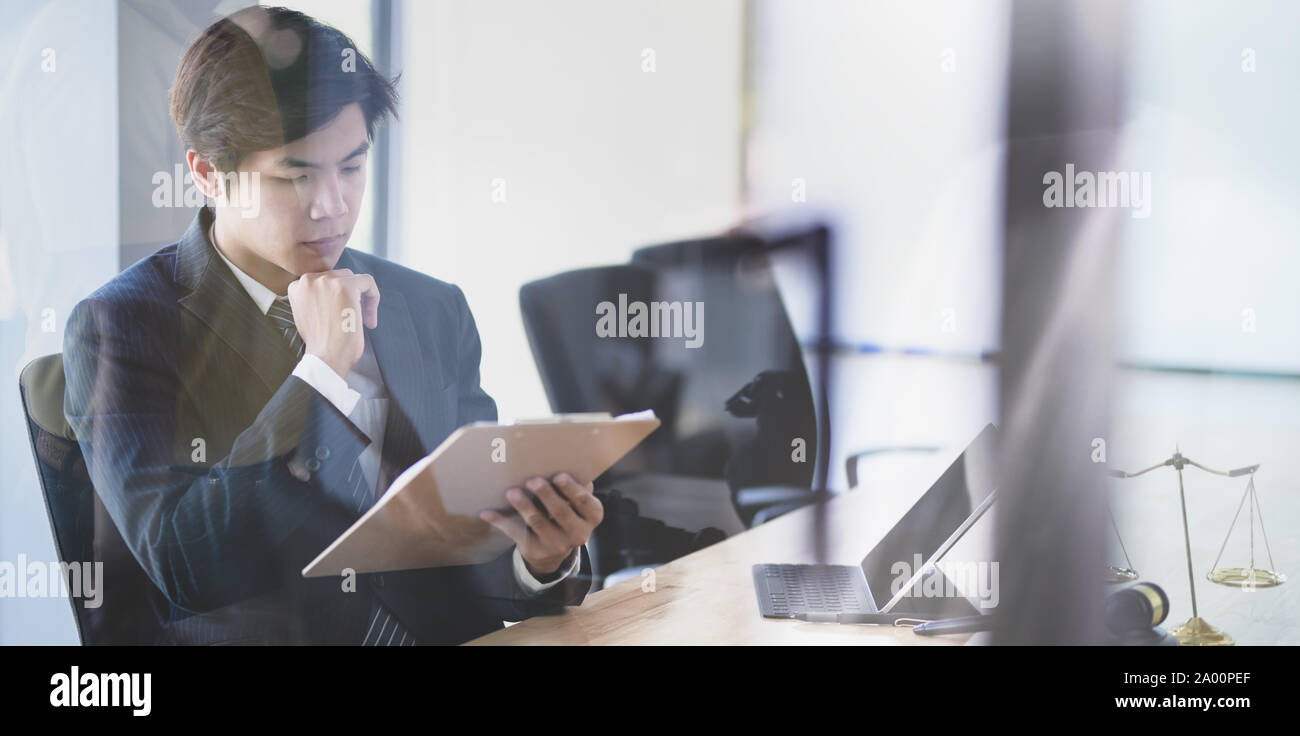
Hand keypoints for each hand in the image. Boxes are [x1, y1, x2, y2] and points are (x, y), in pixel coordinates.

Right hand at [286, 268, 379, 376]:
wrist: (325, 358)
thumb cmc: (319, 344)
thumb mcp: (307, 315)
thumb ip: (315, 299)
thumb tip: (333, 294)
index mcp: (297, 286)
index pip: (323, 281)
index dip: (335, 297)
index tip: (341, 315)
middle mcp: (308, 279)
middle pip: (339, 277)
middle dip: (350, 297)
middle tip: (355, 319)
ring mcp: (326, 281)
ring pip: (353, 279)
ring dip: (361, 300)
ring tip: (362, 321)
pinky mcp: (346, 286)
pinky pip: (368, 282)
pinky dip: (373, 297)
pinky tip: (369, 318)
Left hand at [479, 473, 602, 576]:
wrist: (555, 550)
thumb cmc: (568, 514)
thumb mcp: (578, 504)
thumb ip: (577, 487)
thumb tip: (569, 460)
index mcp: (592, 516)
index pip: (584, 501)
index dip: (571, 489)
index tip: (558, 475)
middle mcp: (578, 533)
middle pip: (560, 512)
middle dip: (546, 495)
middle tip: (532, 480)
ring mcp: (556, 544)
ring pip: (537, 522)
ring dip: (523, 506)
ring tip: (511, 492)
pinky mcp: (535, 549)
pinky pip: (516, 532)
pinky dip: (500, 521)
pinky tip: (487, 512)